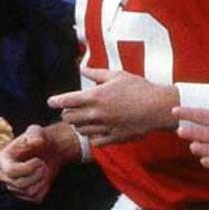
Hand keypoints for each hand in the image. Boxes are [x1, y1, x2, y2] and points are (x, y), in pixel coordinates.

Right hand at [0, 124, 71, 203]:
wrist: (48, 151)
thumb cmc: (39, 139)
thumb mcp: (36, 131)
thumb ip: (35, 134)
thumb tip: (35, 141)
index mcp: (2, 159)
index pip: (10, 171)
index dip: (27, 168)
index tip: (38, 160)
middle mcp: (4, 175)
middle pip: (19, 184)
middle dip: (37, 175)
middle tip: (44, 165)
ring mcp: (13, 187)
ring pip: (29, 192)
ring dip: (42, 180)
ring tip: (45, 169)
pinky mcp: (25, 195)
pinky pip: (36, 198)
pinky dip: (45, 188)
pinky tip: (44, 178)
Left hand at [49, 65, 174, 144]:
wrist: (158, 108)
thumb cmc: (139, 88)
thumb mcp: (117, 75)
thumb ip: (97, 73)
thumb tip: (82, 68)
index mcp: (95, 96)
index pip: (66, 100)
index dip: (55, 101)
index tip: (51, 102)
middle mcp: (96, 113)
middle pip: (70, 118)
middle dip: (68, 113)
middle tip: (72, 109)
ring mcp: (104, 127)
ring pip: (80, 130)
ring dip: (80, 124)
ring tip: (86, 119)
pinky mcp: (114, 138)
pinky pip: (94, 141)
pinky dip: (92, 136)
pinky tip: (97, 130)